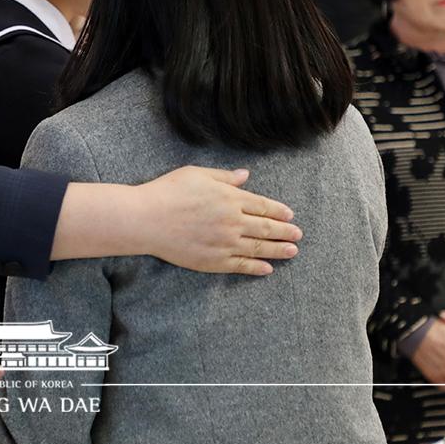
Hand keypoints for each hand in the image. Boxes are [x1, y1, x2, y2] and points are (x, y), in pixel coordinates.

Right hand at [144, 167, 300, 274]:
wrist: (146, 220)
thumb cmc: (168, 192)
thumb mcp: (197, 174)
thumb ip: (224, 177)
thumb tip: (245, 176)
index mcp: (229, 198)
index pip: (262, 206)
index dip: (278, 211)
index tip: (290, 215)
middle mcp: (232, 222)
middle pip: (266, 228)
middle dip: (285, 231)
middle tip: (298, 235)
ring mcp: (224, 244)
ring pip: (258, 248)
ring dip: (278, 250)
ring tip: (292, 252)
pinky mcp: (213, 261)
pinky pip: (241, 266)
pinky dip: (256, 267)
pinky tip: (266, 268)